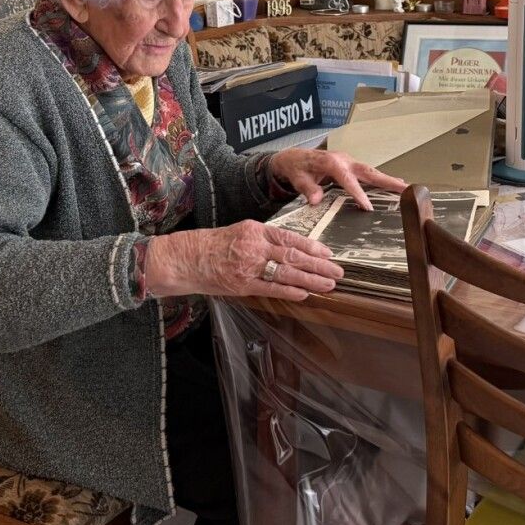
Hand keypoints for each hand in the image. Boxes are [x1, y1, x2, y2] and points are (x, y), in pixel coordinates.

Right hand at [144, 220, 343, 300]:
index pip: (290, 237)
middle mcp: (254, 246)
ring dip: (311, 280)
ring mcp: (249, 266)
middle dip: (319, 265)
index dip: (312, 246)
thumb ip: (264, 239)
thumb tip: (290, 248)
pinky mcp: (243, 285)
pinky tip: (306, 293)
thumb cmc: (212, 245)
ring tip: (329, 285)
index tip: (328, 253)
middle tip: (338, 271)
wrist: (185, 259)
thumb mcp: (240, 232)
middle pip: (294, 255)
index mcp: (255, 230)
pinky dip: (291, 291)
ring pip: (287, 272)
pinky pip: (272, 288)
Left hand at [269, 148, 407, 210]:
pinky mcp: (350, 166)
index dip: (358, 194)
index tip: (368, 207)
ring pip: (371, 172)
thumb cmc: (296, 168)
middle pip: (368, 171)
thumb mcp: (297, 178)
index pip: (348, 180)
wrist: (293, 158)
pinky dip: (380, 179)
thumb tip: (315, 200)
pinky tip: (392, 184)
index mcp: (331, 162)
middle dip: (386, 180)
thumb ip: (307, 188)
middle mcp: (343, 160)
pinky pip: (367, 174)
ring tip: (405, 188)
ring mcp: (348, 162)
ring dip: (387, 180)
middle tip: (404, 188)